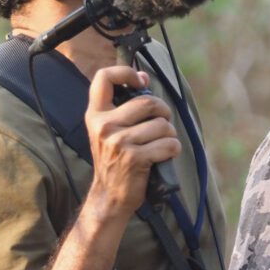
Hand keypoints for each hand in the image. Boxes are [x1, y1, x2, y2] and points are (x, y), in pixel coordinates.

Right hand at [84, 66, 179, 217]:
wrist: (109, 196)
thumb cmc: (116, 159)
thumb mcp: (110, 130)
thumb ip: (124, 105)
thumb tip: (144, 77)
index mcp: (96, 115)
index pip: (103, 78)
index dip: (126, 72)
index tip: (140, 81)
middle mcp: (104, 126)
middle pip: (148, 102)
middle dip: (163, 112)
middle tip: (161, 124)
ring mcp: (118, 142)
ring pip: (163, 125)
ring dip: (169, 135)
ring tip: (159, 144)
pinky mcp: (134, 158)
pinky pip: (169, 144)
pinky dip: (173, 150)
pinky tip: (163, 156)